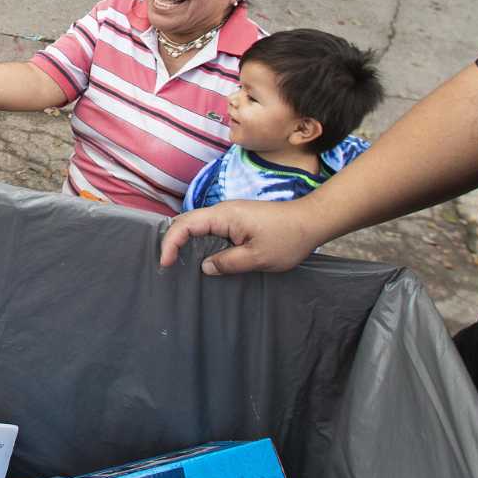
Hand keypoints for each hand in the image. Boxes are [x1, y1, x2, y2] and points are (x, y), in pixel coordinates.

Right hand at [158, 199, 321, 274]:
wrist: (311, 221)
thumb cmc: (287, 238)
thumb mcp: (258, 258)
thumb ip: (228, 263)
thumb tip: (204, 267)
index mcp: (224, 215)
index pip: (185, 224)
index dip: (170, 243)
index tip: (166, 264)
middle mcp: (223, 210)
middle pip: (186, 221)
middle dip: (172, 240)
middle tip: (167, 265)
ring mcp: (230, 213)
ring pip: (197, 224)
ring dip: (184, 240)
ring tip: (178, 262)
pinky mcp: (237, 219)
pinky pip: (210, 228)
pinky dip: (198, 240)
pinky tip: (200, 256)